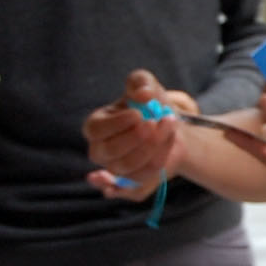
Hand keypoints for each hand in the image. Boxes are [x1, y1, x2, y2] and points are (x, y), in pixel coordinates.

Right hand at [83, 70, 195, 199]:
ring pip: (128, 168)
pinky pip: (140, 182)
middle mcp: (100, 150)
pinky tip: (163, 150)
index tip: (139, 115)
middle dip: (137, 138)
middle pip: (109, 152)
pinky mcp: (132, 183)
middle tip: (156, 123)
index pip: (95, 130)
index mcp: (96, 125)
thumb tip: (143, 95)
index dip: (116, 124)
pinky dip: (156, 164)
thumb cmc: (150, 104)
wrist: (169, 125)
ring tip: (169, 126)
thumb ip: (141, 82)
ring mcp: (115, 170)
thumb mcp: (146, 85)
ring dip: (152, 147)